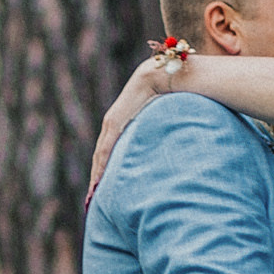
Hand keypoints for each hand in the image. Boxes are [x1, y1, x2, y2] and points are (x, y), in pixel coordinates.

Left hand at [87, 45, 190, 201]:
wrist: (162, 75)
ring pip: (100, 155)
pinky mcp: (115, 122)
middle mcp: (114, 123)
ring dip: (96, 176)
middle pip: (102, 156)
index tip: (104, 186)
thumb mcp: (165, 118)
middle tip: (92, 199)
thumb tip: (181, 143)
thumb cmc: (170, 93)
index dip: (106, 168)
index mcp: (125, 122)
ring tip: (93, 196)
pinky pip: (106, 149)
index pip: (111, 150)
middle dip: (97, 177)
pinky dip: (101, 167)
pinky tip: (98, 182)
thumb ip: (166, 130)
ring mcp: (112, 123)